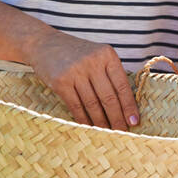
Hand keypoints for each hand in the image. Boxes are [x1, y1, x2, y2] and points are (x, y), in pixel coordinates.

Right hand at [23, 26, 138, 130]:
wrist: (44, 44)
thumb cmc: (76, 54)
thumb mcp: (97, 56)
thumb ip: (110, 74)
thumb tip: (126, 106)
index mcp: (107, 55)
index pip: (122, 85)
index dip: (129, 106)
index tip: (134, 122)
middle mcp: (93, 62)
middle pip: (109, 97)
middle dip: (117, 118)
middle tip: (122, 133)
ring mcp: (75, 71)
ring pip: (93, 104)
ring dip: (101, 122)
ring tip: (107, 133)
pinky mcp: (60, 81)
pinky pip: (76, 106)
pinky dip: (84, 119)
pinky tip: (90, 128)